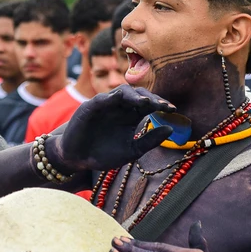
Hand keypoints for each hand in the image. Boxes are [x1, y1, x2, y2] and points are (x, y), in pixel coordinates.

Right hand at [53, 86, 175, 171]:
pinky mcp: (90, 107)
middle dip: (151, 98)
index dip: (161, 105)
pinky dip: (112, 98)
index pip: (149, 105)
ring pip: (123, 92)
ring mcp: (105, 105)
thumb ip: (150, 141)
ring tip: (145, 102)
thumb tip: (170, 130)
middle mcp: (121, 107)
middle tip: (162, 105)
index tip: (173, 110)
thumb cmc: (103, 154)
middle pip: (139, 95)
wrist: (77, 160)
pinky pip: (102, 99)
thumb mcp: (131, 151)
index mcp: (132, 116)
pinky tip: (121, 99)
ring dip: (135, 95)